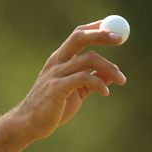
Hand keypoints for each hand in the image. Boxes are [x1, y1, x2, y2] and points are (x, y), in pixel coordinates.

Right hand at [12, 20, 126, 141]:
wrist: (29, 123)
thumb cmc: (52, 107)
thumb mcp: (75, 90)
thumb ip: (91, 80)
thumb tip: (111, 74)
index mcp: (59, 59)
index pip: (77, 35)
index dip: (96, 28)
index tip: (114, 28)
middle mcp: (56, 62)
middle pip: (79, 38)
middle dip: (100, 34)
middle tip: (120, 38)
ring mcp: (55, 74)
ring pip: (87, 59)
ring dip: (109, 67)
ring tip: (122, 80)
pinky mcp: (57, 88)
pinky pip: (83, 78)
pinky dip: (99, 83)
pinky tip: (105, 93)